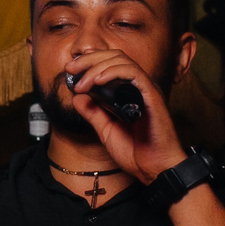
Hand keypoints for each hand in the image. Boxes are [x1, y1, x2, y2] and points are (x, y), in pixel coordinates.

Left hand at [66, 50, 187, 184]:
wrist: (154, 169)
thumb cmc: (137, 152)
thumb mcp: (105, 130)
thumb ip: (93, 112)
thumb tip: (77, 97)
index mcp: (128, 92)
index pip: (109, 64)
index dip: (89, 62)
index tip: (70, 70)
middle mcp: (138, 87)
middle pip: (114, 56)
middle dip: (89, 59)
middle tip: (70, 69)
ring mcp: (146, 89)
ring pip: (122, 61)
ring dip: (97, 67)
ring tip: (83, 83)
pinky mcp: (152, 95)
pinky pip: (134, 73)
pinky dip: (114, 72)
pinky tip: (98, 81)